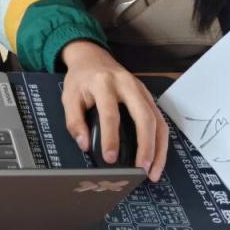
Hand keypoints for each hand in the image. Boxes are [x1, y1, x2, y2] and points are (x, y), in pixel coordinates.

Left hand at [59, 40, 167, 180]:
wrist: (92, 58)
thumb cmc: (81, 79)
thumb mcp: (69, 97)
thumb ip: (74, 121)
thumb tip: (84, 145)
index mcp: (104, 83)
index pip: (110, 113)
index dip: (111, 138)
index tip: (110, 158)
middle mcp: (127, 84)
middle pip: (144, 116)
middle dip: (145, 145)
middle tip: (141, 168)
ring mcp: (142, 90)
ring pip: (157, 120)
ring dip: (158, 148)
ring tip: (153, 171)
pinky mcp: (149, 96)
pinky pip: (160, 120)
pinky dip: (161, 142)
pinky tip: (157, 158)